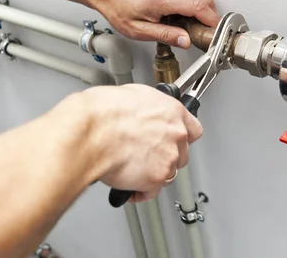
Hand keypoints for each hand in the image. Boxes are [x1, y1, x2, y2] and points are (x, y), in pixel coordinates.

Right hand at [79, 84, 202, 202]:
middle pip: (181, 154)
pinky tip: (129, 186)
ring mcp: (168, 157)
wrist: (93, 132)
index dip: (181, 138)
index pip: (193, 130)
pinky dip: (141, 192)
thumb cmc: (104, 112)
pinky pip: (152, 191)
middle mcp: (175, 134)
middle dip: (165, 157)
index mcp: (172, 111)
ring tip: (133, 170)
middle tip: (146, 156)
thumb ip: (147, 109)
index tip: (173, 141)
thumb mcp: (131, 95)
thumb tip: (142, 114)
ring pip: (168, 174)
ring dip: (154, 174)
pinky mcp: (156, 178)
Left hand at [86, 0, 219, 48]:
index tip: (213, 33)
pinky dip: (197, 6)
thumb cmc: (120, 8)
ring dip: (205, 11)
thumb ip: (166, 35)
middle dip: (211, 17)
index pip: (199, 6)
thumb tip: (186, 40)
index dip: (211, 21)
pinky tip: (187, 19)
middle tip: (206, 34)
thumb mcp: (140, 30)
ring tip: (196, 28)